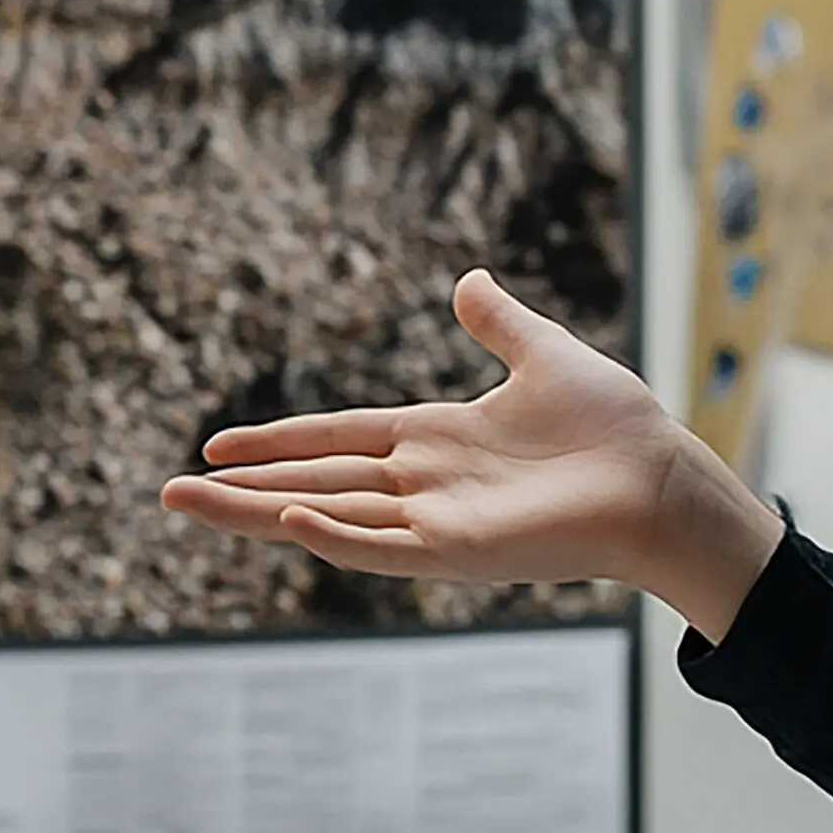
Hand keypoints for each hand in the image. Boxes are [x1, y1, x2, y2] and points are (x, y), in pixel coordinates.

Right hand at [158, 269, 783, 638]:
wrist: (662, 478)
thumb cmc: (615, 426)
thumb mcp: (545, 355)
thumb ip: (501, 323)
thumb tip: (469, 281)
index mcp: (435, 441)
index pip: (335, 439)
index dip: (277, 441)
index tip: (216, 443)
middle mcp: (423, 486)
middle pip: (311, 482)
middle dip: (240, 489)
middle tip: (169, 491)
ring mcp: (435, 522)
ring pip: (325, 517)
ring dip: (257, 513)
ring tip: (192, 504)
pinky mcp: (459, 551)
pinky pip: (382, 547)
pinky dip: (334, 535)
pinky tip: (288, 516)